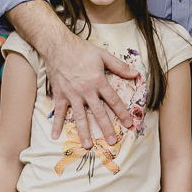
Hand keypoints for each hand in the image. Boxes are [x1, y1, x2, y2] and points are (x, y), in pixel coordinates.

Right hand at [44, 33, 138, 147]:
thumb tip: (135, 73)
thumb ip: (119, 66)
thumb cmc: (81, 49)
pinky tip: (55, 136)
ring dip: (84, 132)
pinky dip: (56, 124)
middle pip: (99, 113)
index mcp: (99, 81)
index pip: (113, 100)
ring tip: (88, 146)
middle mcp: (86, 90)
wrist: (58, 46)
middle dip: (106, 128)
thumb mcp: (103, 55)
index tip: (128, 124)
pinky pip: (59, 112)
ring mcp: (72, 94)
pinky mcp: (60, 94)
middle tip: (112, 141)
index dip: (122, 113)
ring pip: (80, 116)